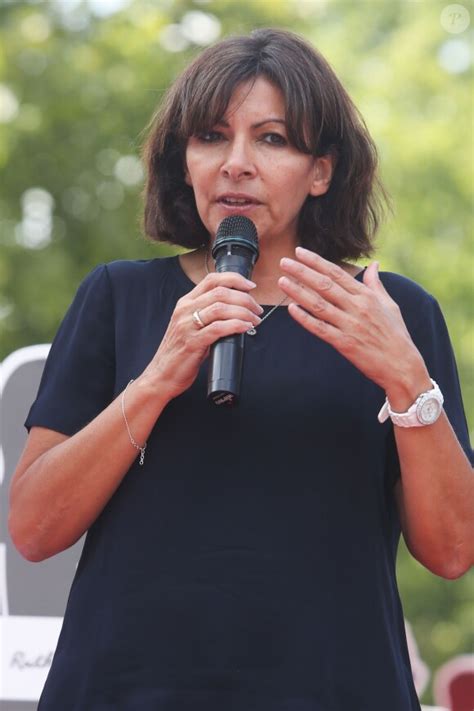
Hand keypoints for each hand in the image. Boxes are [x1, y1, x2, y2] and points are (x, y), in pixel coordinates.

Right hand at [143, 272, 262, 398]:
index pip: (212, 280)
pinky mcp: (192, 342)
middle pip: (220, 292)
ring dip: (243, 312)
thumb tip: (236, 311)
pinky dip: (236, 325)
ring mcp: (187, 326)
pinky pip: (218, 328)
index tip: (250, 287)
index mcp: (185, 303)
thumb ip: (208, 316)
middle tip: (257, 309)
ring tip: (254, 320)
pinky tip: (245, 328)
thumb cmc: (180, 353)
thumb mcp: (191, 327)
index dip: (234, 279)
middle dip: (245, 299)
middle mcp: (185, 310)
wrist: (161, 375)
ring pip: (221, 308)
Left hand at [279, 247, 429, 404]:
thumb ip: (376, 284)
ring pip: (319, 304)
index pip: (337, 273)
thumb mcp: (390, 305)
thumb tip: (375, 264)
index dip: (316, 262)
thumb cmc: (396, 335)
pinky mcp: (344, 343)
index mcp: (366, 296)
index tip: (300, 252)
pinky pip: (320, 328)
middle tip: (284, 262)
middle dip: (302, 272)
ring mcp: (350, 325)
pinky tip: (291, 309)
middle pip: (324, 285)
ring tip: (282, 281)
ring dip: (298, 292)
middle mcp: (357, 308)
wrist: (402, 365)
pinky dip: (305, 318)